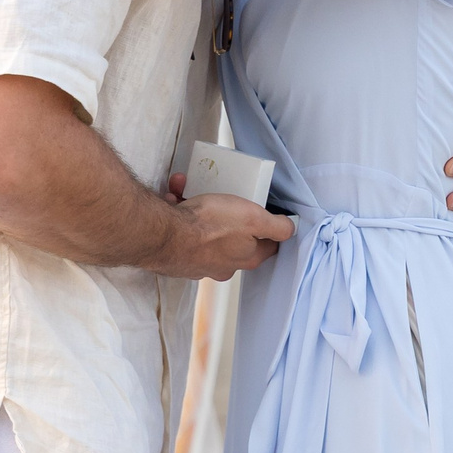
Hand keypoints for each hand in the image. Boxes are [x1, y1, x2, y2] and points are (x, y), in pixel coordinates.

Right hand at [153, 191, 290, 280]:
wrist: (162, 236)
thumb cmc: (208, 226)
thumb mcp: (253, 218)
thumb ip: (277, 226)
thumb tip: (290, 229)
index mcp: (246, 257)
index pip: (269, 245)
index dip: (269, 225)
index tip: (262, 208)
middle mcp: (224, 265)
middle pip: (234, 236)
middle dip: (226, 210)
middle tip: (220, 193)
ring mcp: (198, 262)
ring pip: (204, 230)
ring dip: (197, 205)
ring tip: (188, 187)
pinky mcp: (176, 257)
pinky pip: (181, 231)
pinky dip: (178, 212)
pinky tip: (174, 198)